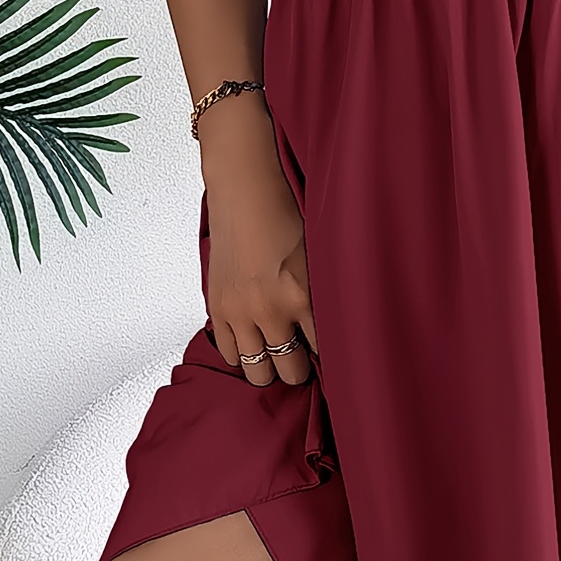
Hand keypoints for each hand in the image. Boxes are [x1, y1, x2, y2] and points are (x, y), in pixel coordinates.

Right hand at [197, 96, 317, 386]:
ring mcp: (239, 312)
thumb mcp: (321, 254)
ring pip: (256, 371)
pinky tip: (256, 340)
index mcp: (302, 297)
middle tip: (306, 357)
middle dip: (300, 368)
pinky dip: (243, 353)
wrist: (246, 189)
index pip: (324, 353)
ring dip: (270, 365)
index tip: (338, 360)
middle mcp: (270, 311)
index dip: (332, 359)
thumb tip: (343, 327)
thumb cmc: (288, 213)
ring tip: (280, 352)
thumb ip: (327, 294)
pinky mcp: (218, 307)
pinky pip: (229, 353)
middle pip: (290, 371)